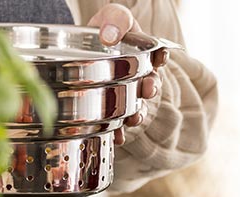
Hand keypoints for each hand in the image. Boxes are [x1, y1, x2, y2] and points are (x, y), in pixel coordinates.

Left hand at [88, 4, 169, 144]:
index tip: (160, 59)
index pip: (158, 55)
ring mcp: (126, 92)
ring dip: (138, 113)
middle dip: (151, 88)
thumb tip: (109, 36)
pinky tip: (117, 137)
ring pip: (137, 106)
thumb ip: (116, 19)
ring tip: (134, 118)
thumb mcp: (111, 16)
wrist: (79, 49)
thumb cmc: (102, 30)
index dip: (160, 58)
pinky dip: (119, 131)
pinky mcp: (111, 106)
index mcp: (144, 53)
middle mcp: (139, 75)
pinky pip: (118, 122)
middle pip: (150, 83)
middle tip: (148, 90)